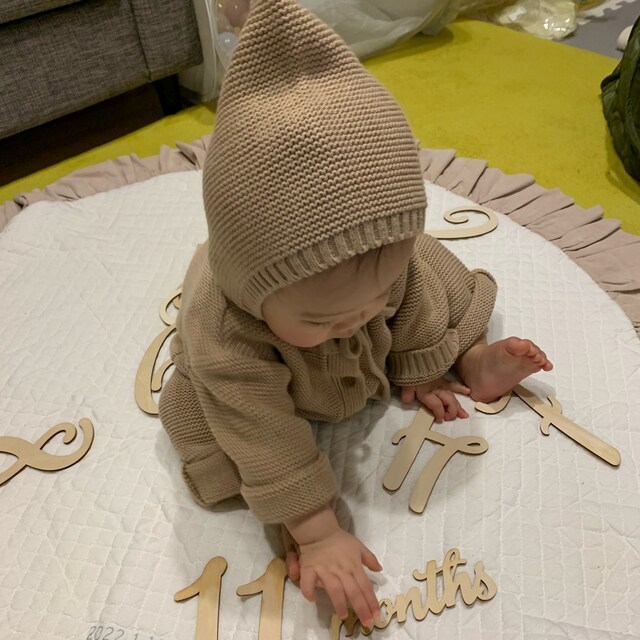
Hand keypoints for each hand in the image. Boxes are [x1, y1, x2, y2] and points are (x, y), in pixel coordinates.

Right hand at [284, 507, 380, 627]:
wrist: (320, 530)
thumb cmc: (340, 540)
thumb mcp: (358, 546)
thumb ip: (369, 558)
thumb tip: (379, 569)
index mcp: (353, 565)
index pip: (365, 586)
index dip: (371, 601)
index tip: (376, 615)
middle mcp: (341, 570)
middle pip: (353, 591)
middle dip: (361, 608)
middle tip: (366, 623)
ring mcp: (325, 570)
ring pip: (334, 589)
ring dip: (339, 604)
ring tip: (344, 616)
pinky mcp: (310, 568)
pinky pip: (308, 581)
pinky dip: (309, 590)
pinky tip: (312, 599)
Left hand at [400, 377, 469, 422]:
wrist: (417, 357)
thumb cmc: (410, 372)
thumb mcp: (405, 386)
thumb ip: (407, 396)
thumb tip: (408, 401)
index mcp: (427, 393)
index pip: (437, 406)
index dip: (439, 414)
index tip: (439, 420)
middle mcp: (437, 390)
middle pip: (448, 403)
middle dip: (451, 413)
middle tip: (449, 419)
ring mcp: (441, 385)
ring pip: (452, 397)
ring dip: (458, 407)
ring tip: (464, 415)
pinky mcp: (443, 379)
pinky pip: (453, 384)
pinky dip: (461, 388)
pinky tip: (468, 391)